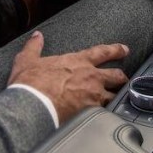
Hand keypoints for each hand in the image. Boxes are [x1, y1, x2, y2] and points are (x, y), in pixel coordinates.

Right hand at [8, 31, 129, 124]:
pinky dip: (109, 114)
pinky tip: (109, 117)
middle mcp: (90, 77)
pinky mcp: (91, 113)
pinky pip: (107, 113)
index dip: (115, 50)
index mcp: (77, 61)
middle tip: (124, 78)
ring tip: (119, 99)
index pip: (102, 52)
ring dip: (116, 96)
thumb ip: (34, 46)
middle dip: (122, 77)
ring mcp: (93, 96)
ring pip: (115, 95)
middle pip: (116, 75)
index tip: (124, 49)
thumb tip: (37, 36)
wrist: (33, 106)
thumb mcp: (28, 60)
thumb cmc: (31, 83)